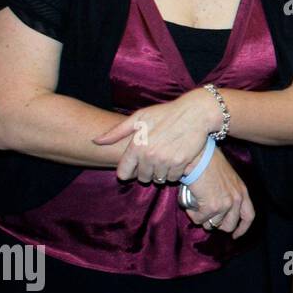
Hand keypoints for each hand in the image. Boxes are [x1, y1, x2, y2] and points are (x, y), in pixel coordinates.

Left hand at [94, 88, 220, 183]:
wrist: (196, 113)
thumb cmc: (166, 113)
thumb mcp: (140, 117)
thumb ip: (117, 132)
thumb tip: (96, 141)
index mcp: (137, 145)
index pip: (124, 173)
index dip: (128, 171)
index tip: (135, 166)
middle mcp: (150, 156)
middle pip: (142, 178)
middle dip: (146, 171)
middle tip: (154, 160)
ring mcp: (166, 161)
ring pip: (158, 179)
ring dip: (160, 172)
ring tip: (165, 160)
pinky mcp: (181, 164)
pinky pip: (173, 177)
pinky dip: (174, 172)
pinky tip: (176, 161)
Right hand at [185, 149, 254, 237]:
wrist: (199, 157)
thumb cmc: (208, 163)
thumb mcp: (227, 178)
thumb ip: (228, 193)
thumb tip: (218, 211)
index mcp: (242, 191)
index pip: (248, 216)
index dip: (242, 228)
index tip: (235, 235)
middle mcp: (237, 199)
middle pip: (229, 225)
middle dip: (216, 224)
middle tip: (205, 215)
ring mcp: (225, 204)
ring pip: (212, 224)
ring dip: (202, 218)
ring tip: (196, 205)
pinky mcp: (212, 207)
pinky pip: (199, 220)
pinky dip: (192, 214)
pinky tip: (189, 204)